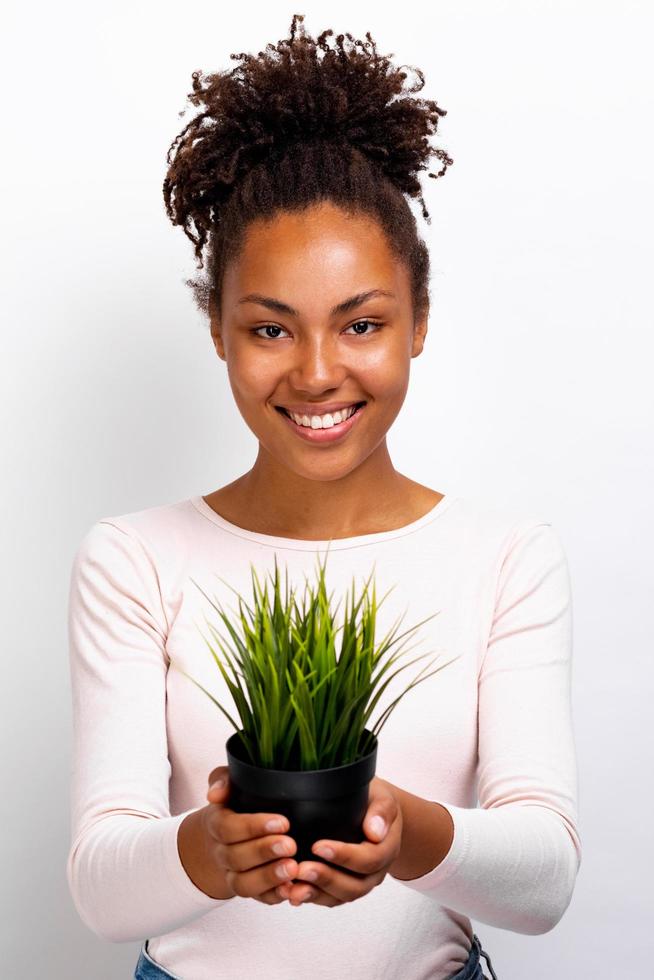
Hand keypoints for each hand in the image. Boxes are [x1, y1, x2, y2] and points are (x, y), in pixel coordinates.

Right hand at [202, 766, 299, 904]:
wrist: (223, 837)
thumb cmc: (234, 804)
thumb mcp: (228, 784)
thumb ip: (222, 780)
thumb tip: (216, 794)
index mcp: (216, 825)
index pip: (228, 829)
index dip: (253, 827)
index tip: (282, 822)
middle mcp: (222, 853)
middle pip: (236, 858)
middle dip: (264, 853)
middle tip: (290, 845)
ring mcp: (234, 875)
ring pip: (244, 884)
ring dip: (269, 878)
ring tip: (293, 869)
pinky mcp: (251, 890)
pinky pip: (259, 899)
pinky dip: (275, 896)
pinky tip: (292, 889)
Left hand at [279, 776, 402, 906]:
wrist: (374, 813)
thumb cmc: (374, 803)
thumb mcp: (383, 798)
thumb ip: (381, 811)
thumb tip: (375, 831)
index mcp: (387, 849)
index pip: (369, 860)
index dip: (344, 856)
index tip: (318, 846)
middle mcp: (376, 871)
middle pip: (355, 886)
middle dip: (326, 879)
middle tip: (301, 869)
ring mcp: (361, 882)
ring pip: (341, 897)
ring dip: (316, 892)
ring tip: (293, 886)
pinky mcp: (345, 886)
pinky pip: (330, 898)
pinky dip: (311, 897)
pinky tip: (292, 892)